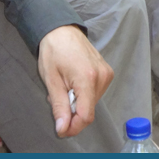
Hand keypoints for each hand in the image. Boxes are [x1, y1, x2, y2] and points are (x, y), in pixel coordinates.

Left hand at [37, 24, 113, 138]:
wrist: (62, 29)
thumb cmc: (54, 50)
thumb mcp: (51, 80)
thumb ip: (59, 106)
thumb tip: (63, 129)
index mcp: (88, 78)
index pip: (86, 116)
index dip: (73, 127)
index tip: (61, 129)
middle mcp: (102, 76)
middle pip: (89, 110)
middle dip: (72, 112)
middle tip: (57, 98)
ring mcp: (106, 73)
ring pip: (92, 103)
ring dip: (78, 103)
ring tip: (65, 87)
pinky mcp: (107, 71)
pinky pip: (95, 93)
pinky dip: (83, 94)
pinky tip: (73, 83)